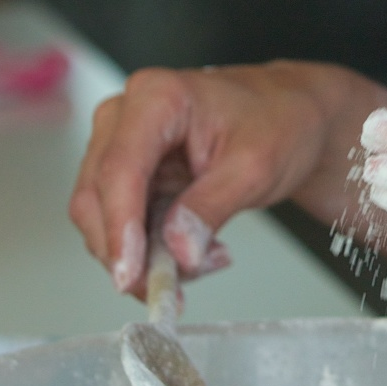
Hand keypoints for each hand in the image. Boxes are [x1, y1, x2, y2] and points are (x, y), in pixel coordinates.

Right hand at [70, 62, 384, 296]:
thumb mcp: (256, 166)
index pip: (120, 169)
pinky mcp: (128, 174)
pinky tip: (195, 252)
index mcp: (157, 97)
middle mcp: (125, 117)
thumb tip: (178, 254)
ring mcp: (121, 145)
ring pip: (102, 218)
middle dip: (129, 252)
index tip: (129, 275)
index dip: (119, 227)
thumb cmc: (277, 122)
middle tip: (175, 287)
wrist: (289, 116)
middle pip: (97, 197)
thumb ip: (212, 208)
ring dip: (143, 255)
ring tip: (206, 261)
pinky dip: (150, 249)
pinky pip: (121, 223)